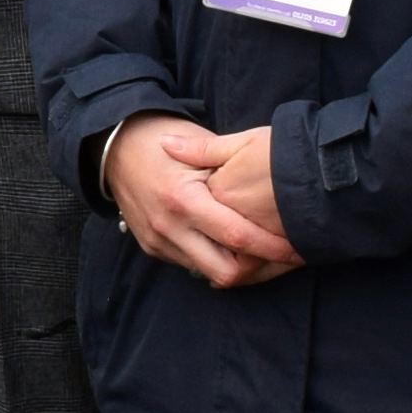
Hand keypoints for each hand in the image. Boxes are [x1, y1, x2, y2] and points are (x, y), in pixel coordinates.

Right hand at [104, 115, 296, 289]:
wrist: (111, 147)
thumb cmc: (161, 138)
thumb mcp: (197, 142)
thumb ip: (231, 168)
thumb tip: (272, 183)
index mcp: (184, 200)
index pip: (239, 237)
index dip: (273, 248)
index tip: (299, 249)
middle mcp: (170, 227)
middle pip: (227, 272)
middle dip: (261, 270)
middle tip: (284, 257)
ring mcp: (159, 241)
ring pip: (210, 274)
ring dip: (240, 267)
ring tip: (264, 253)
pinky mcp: (153, 248)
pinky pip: (192, 265)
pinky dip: (215, 259)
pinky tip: (233, 246)